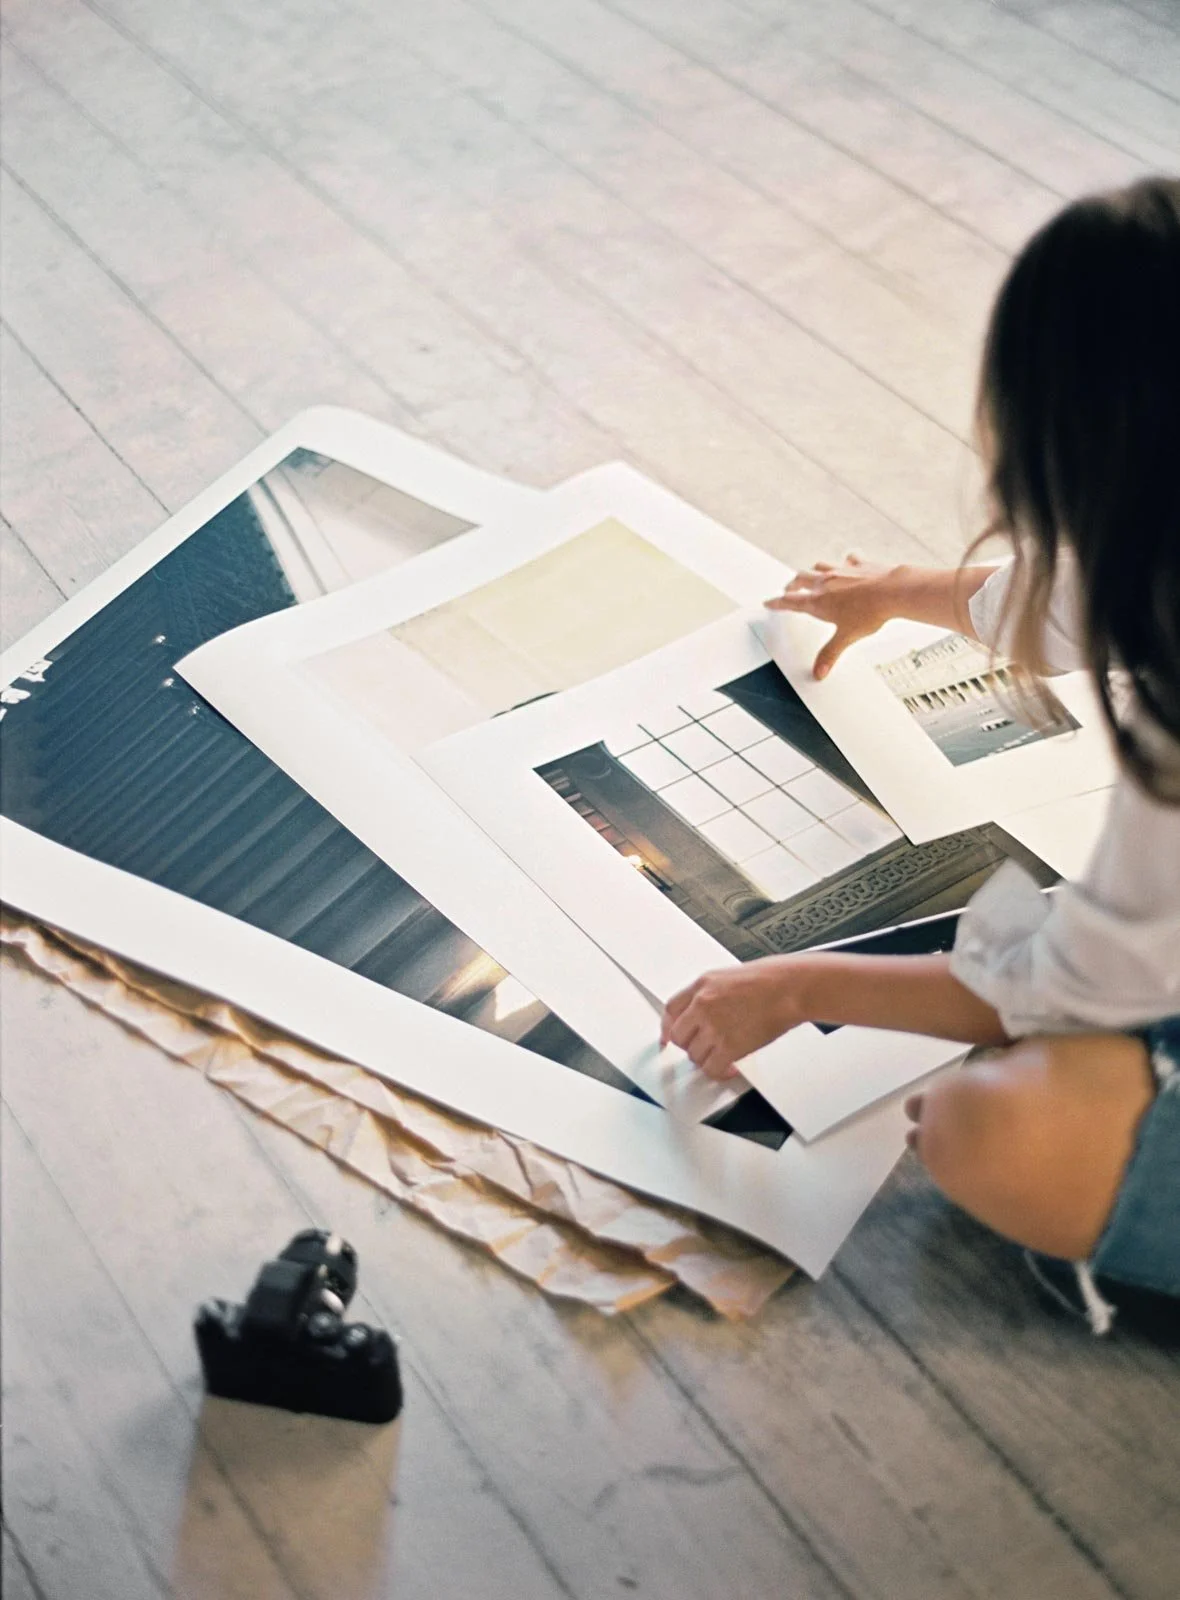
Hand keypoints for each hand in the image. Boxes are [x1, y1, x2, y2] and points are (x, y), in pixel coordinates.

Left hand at [661, 958, 808, 1079]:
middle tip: (703, 1048)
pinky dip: (719, 1072)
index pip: (670, 1010)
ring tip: (722, 1056)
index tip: (667, 1037)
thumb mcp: (728, 977)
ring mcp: (714, 1026)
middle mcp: (703, 1004)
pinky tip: (730, 1068)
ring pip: (694, 1055)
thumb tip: (701, 1014)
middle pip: (679, 1036)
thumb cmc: (770, 980)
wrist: (790, 988)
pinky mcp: (728, 1045)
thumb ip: (709, 995)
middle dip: (690, 1045)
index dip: (667, 1027)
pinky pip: (711, 1068)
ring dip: (707, 1059)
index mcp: (702, 985)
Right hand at [765, 554, 902, 678]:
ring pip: (819, 566)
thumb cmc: (869, 612)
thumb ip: (830, 654)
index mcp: (819, 601)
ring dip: (812, 571)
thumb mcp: (846, 637)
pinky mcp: (858, 565)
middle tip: (787, 589)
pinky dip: (845, 562)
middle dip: (791, 585)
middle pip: (800, 579)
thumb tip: (819, 672)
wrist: (892, 591)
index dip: (777, 603)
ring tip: (810, 574)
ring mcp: (841, 570)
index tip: (769, 602)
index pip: (790, 602)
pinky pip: (848, 559)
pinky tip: (848, 563)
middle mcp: (826, 582)